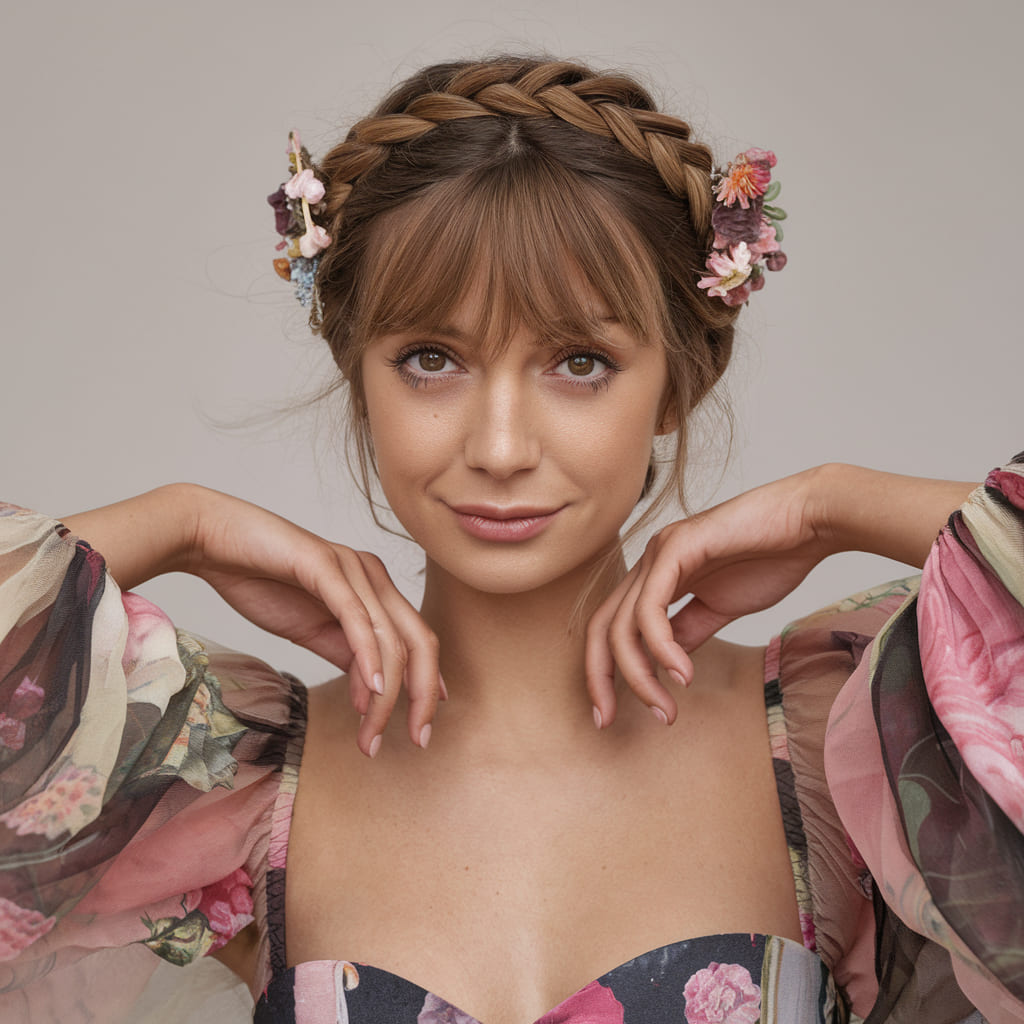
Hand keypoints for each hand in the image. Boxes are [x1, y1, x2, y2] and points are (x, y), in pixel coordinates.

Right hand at [65, 485, 441, 755]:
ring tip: (370, 733)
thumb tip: (372, 694)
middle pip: (420, 641)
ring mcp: (352, 567)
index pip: (417, 642)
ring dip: (385, 695)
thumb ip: (345, 654)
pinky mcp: (325, 565)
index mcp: (375, 589)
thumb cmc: (260, 581)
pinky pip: (356, 617)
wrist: (213, 542)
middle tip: (417, 740)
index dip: (428, 685)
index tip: (423, 727)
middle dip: (423, 696)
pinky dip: (368, 657)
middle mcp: (374, 575)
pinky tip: (370, 692)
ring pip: (390, 638)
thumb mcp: (311, 629)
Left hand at [585, 468, 835, 726]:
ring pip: (623, 623)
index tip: (607, 714)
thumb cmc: (771, 559)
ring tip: (665, 709)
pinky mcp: (676, 547)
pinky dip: (660, 646)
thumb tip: (665, 665)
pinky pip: (651, 605)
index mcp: (656, 577)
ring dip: (640, 675)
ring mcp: (658, 552)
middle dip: (599, 679)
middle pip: (601, 627)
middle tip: (608, 721)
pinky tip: (682, 674)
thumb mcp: (721, 607)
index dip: (602, 672)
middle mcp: (648, 563)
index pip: (611, 629)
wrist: (809, 522)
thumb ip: (688, 631)